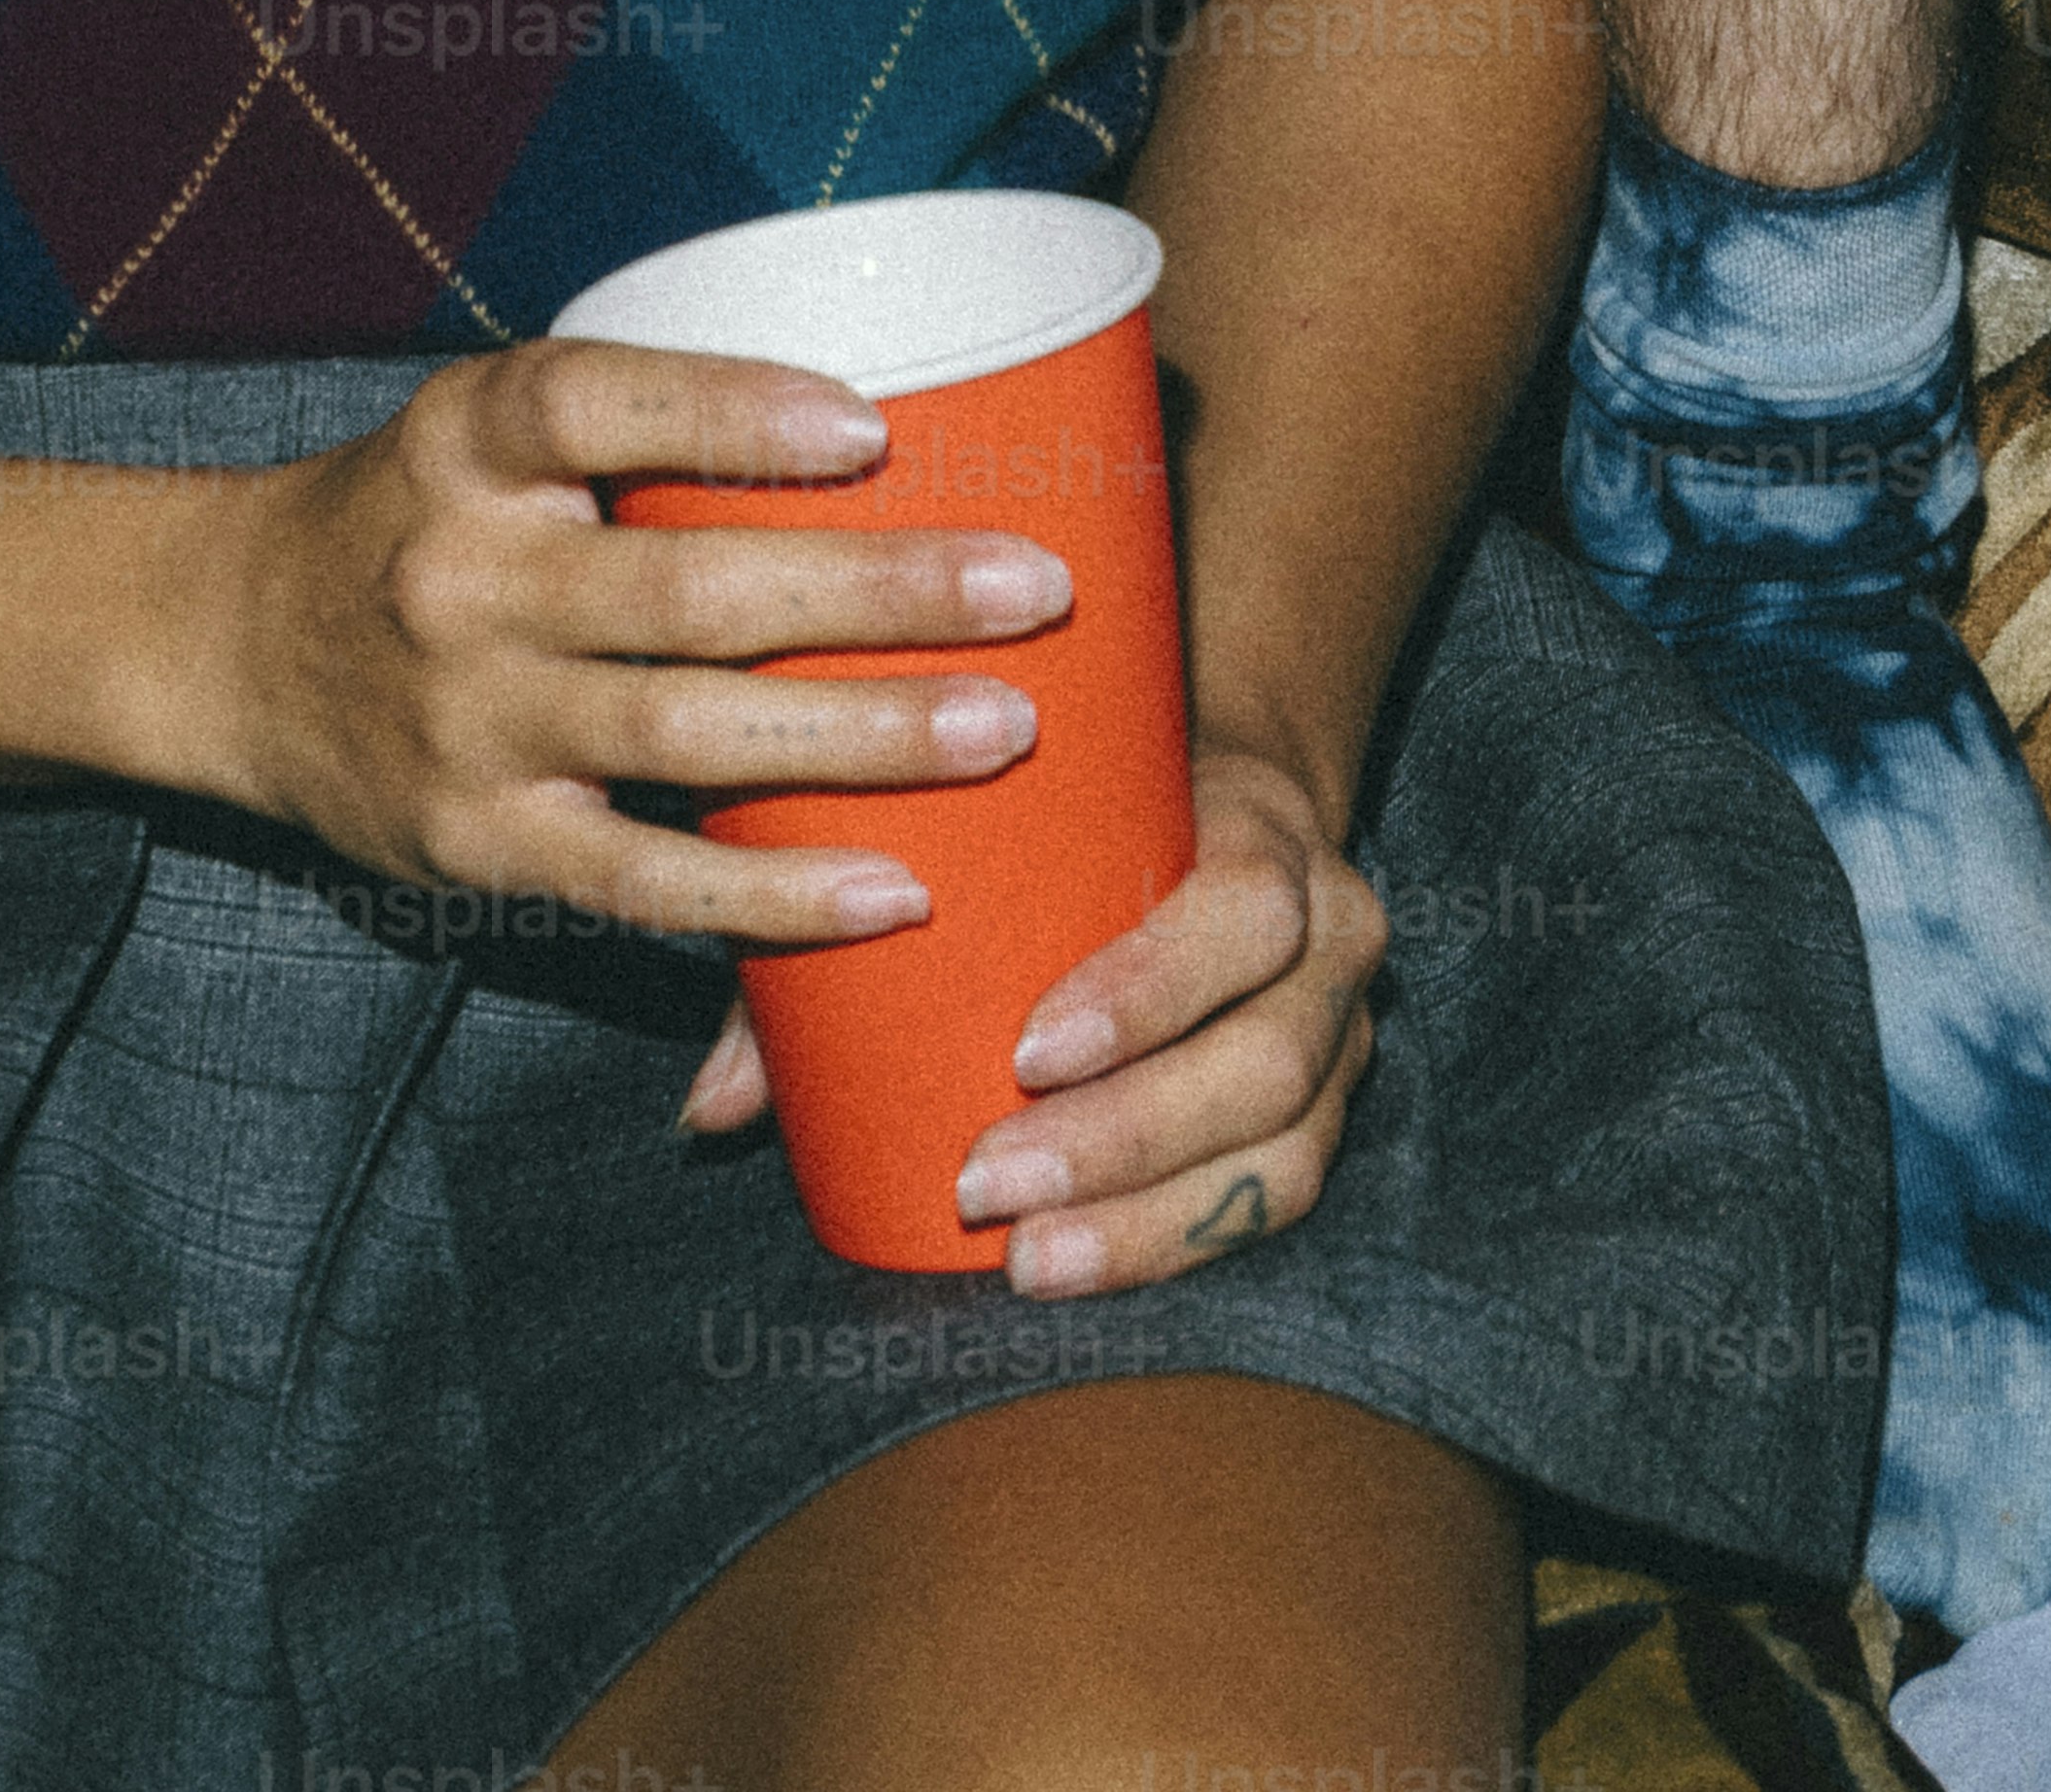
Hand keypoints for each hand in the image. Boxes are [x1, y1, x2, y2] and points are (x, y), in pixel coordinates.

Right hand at [205, 337, 1076, 946]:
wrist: (232, 647)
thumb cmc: (422, 516)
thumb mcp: (482, 423)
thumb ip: (632, 420)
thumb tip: (876, 417)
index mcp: (467, 441)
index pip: (592, 401)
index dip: (731, 410)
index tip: (872, 423)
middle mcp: (462, 576)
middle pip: (685, 588)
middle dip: (874, 592)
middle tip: (1029, 588)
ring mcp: (468, 722)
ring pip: (686, 738)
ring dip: (860, 737)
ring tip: (1003, 726)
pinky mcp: (479, 846)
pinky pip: (644, 883)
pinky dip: (771, 896)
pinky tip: (890, 889)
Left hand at [674, 734, 1387, 1288]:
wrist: (1217, 784)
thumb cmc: (1075, 804)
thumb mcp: (989, 816)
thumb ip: (845, 923)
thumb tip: (709, 1104)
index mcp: (1266, 831)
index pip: (1240, 910)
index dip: (1147, 989)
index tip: (1024, 1050)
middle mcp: (1333, 932)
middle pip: (1264, 1056)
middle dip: (1125, 1135)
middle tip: (988, 1184)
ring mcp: (1341, 1029)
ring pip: (1284, 1147)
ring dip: (1149, 1213)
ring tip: (1028, 1255)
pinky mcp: (1328, 1104)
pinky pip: (1281, 1192)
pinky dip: (1181, 1238)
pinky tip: (1083, 1264)